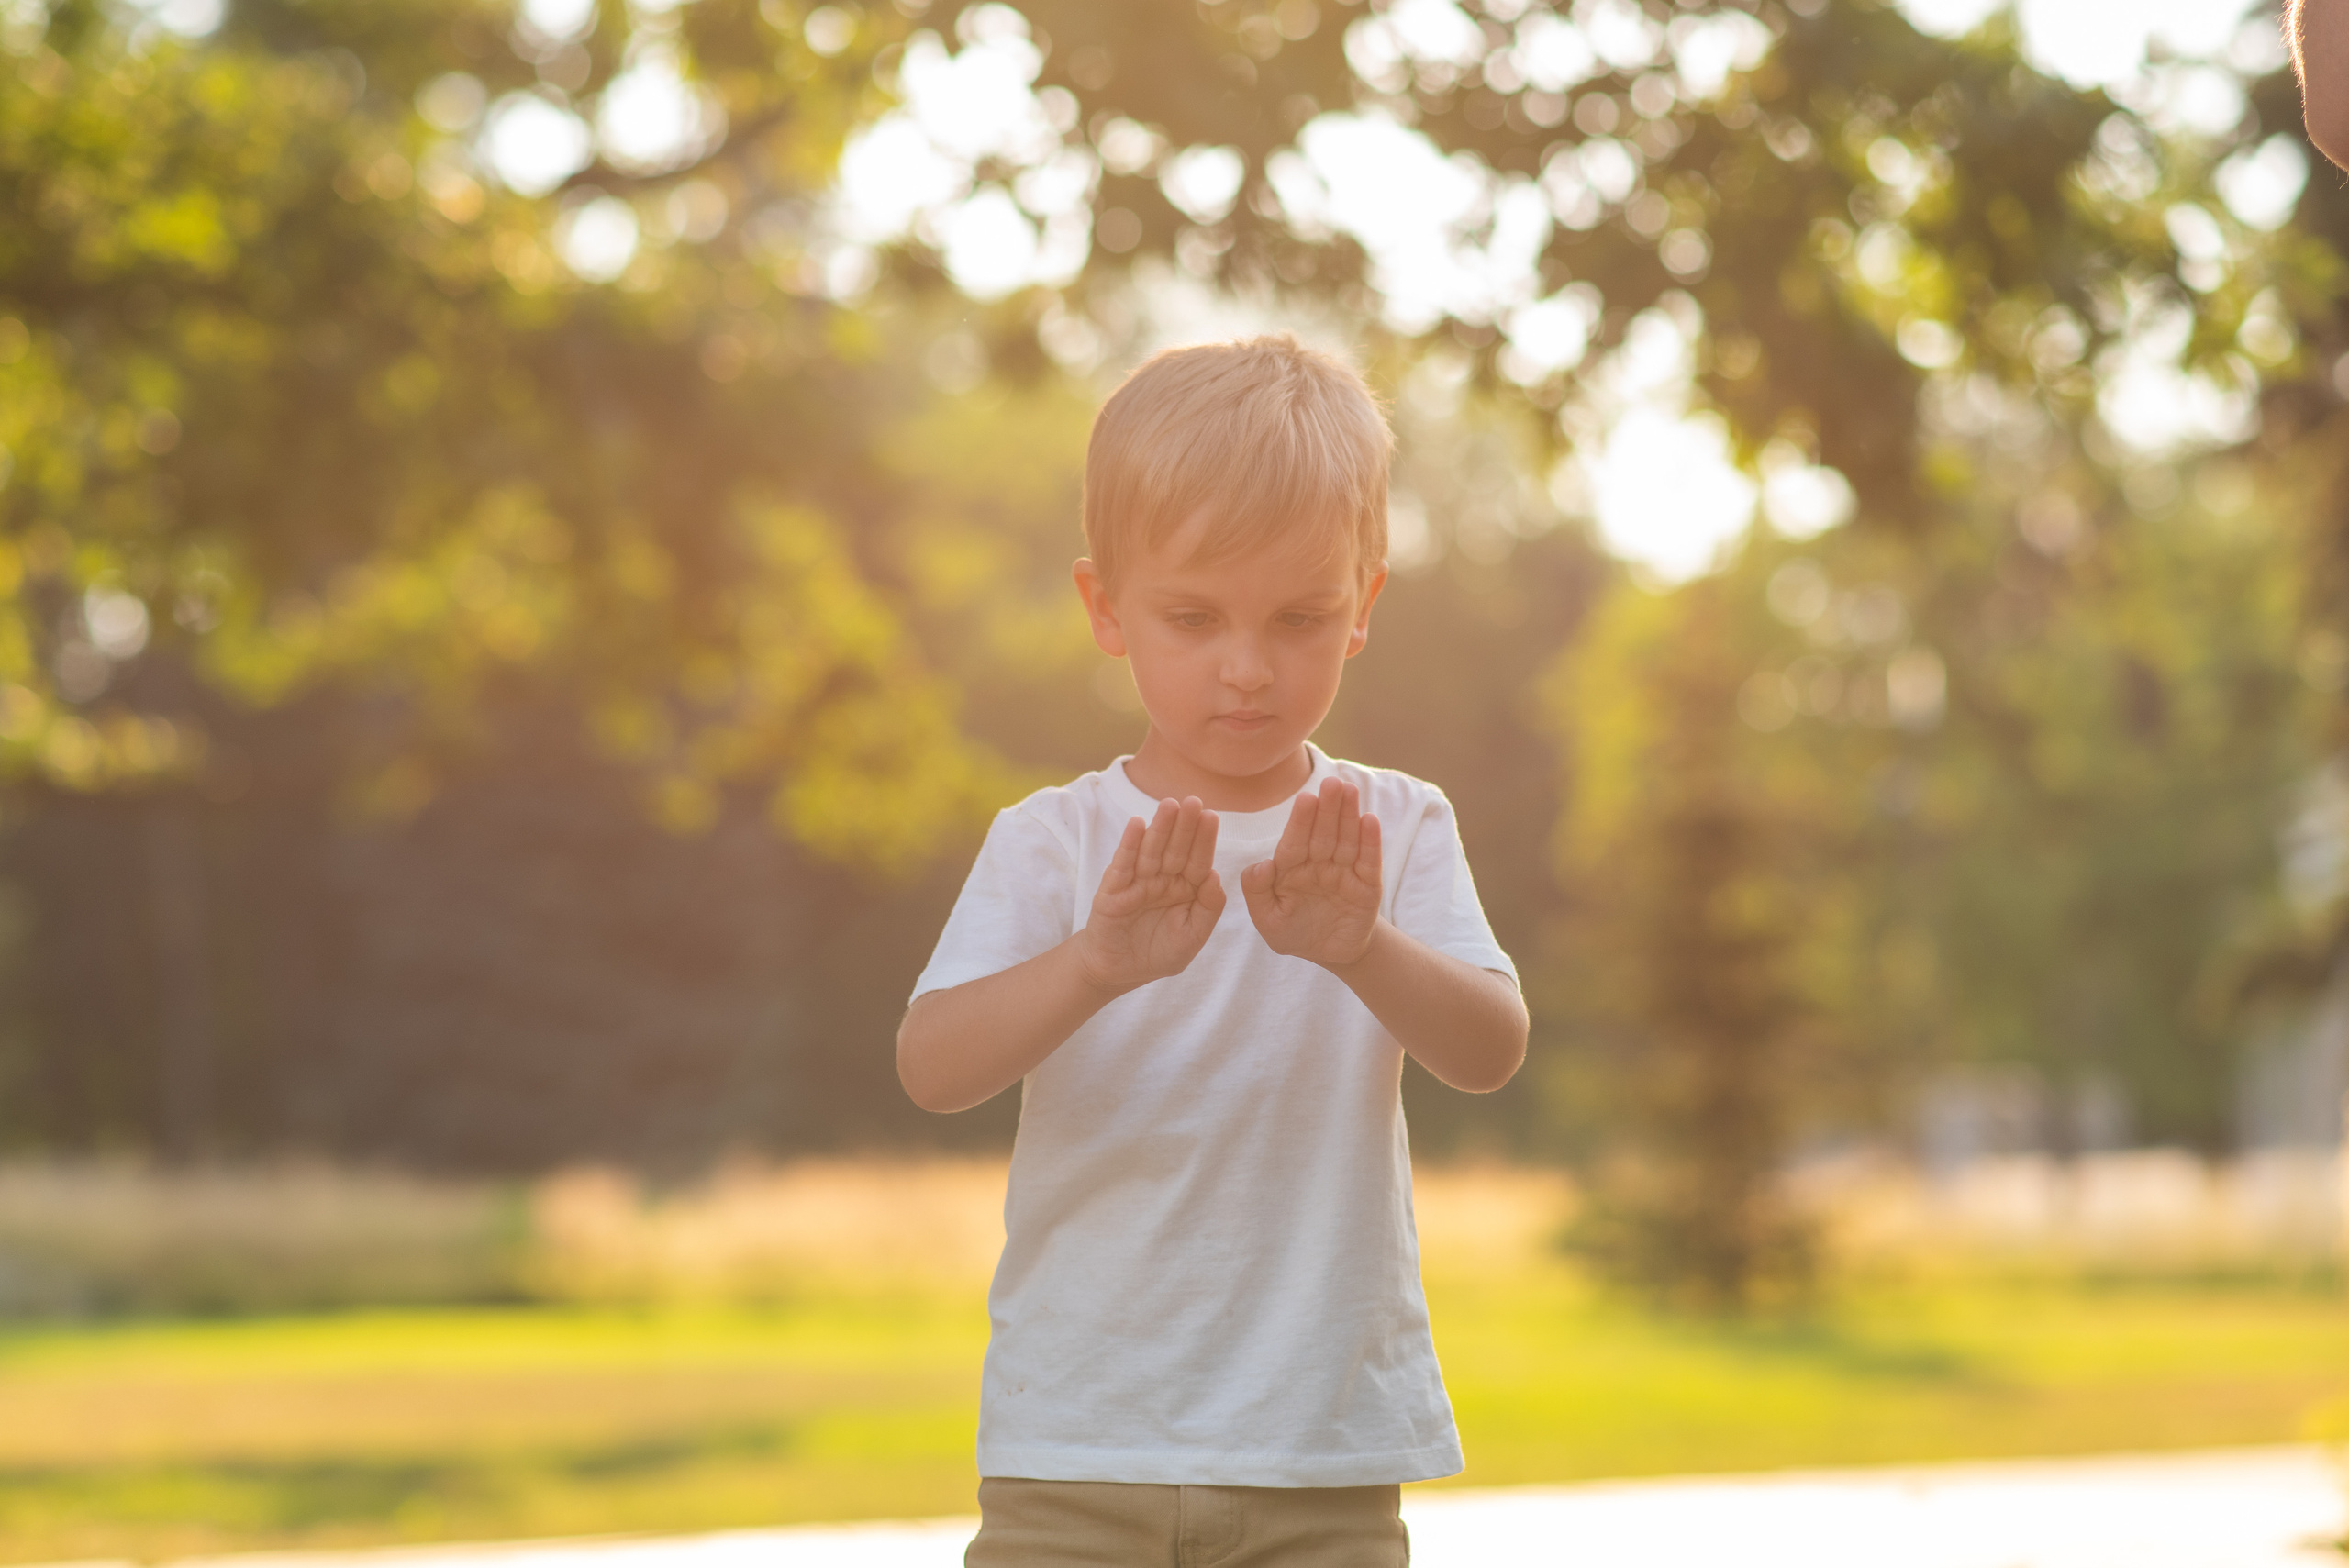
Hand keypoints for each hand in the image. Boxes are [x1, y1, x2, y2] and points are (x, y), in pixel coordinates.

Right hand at [1076, 796, 1224, 993]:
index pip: (1198, 861)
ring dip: (1159, 828)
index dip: (1204, 840)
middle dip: (1185, 826)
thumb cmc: (1157, 953)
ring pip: (1151, 851)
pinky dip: (1129, 846)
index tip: (1212, 816)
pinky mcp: (1113, 891)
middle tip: (1194, 801)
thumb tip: (1216, 877)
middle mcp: (1162, 880)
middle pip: (1176, 849)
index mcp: (1185, 889)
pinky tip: (1136, 825)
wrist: (1119, 972)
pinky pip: (1123, 866)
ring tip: (1169, 804)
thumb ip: (1208, 910)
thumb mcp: (1191, 937)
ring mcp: (1137, 883)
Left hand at [1242, 778, 1381, 968]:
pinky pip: (1369, 861)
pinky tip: (1369, 820)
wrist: (1330, 954)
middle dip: (1327, 808)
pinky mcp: (1367, 884)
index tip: (1305, 798)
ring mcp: (1343, 871)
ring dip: (1348, 815)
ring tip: (1350, 791)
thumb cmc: (1294, 933)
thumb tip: (1261, 866)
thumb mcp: (1269, 921)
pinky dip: (1370, 842)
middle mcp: (1318, 863)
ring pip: (1346, 840)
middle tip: (1332, 783)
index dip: (1301, 821)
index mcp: (1290, 868)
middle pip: (1322, 833)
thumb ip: (1257, 893)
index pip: (1295, 842)